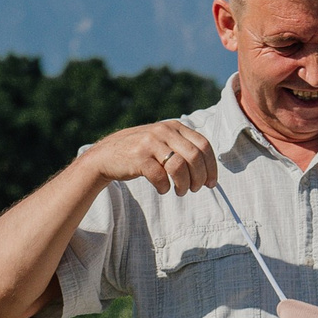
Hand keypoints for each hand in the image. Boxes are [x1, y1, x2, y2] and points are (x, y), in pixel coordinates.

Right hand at [83, 120, 218, 196]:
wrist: (106, 155)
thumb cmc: (140, 153)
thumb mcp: (163, 141)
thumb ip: (183, 147)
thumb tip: (208, 170)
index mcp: (174, 126)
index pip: (204, 145)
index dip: (211, 167)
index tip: (211, 183)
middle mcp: (164, 131)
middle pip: (195, 157)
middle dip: (199, 178)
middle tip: (195, 189)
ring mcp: (150, 142)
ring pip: (179, 167)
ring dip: (184, 184)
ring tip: (180, 191)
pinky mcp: (138, 157)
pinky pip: (160, 177)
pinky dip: (165, 187)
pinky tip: (163, 189)